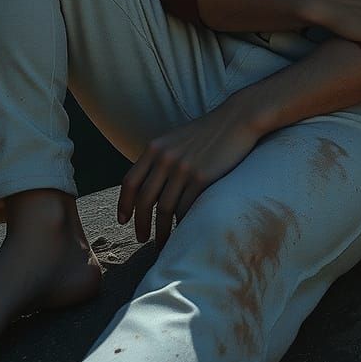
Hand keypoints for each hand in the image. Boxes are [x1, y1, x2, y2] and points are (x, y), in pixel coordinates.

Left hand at [117, 93, 263, 250]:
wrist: (237, 119)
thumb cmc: (208, 131)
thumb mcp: (177, 139)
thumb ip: (160, 158)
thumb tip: (149, 188)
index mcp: (155, 148)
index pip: (130, 182)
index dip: (124, 204)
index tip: (123, 221)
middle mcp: (165, 158)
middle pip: (145, 199)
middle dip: (140, 224)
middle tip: (142, 238)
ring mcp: (183, 168)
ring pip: (164, 209)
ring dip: (161, 231)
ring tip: (162, 242)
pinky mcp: (202, 177)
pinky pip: (185, 208)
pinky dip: (181, 223)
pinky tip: (182, 230)